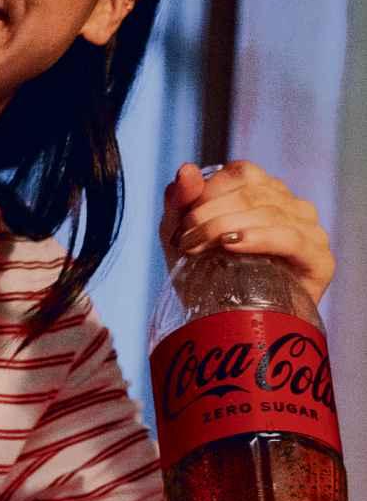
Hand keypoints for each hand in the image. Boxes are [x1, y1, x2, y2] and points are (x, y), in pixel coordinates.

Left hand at [160, 161, 334, 308]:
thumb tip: (186, 169)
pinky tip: (234, 244)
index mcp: (265, 193)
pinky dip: (260, 238)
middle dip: (209, 215)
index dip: (208, 192)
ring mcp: (309, 230)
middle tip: (184, 241)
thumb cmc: (205, 282)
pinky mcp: (319, 259)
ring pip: (269, 213)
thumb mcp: (183, 242)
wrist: (228, 331)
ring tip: (196, 248)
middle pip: (251, 194)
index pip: (241, 174)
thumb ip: (180, 204)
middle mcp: (291, 206)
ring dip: (224, 227)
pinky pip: (290, 239)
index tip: (182, 224)